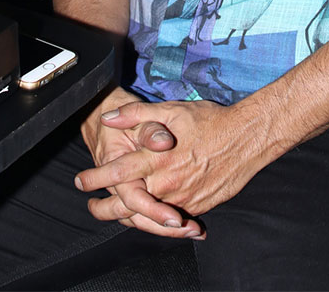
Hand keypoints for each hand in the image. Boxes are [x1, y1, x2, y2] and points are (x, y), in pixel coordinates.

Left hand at [75, 98, 264, 228]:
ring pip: (148, 215)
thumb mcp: (172, 110)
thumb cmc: (211, 121)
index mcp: (158, 159)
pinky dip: (156, 218)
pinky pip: (171, 218)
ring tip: (114, 213)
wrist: (247, 138)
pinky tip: (149, 214)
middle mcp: (168, 183)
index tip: (81, 181)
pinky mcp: (196, 206)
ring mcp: (182, 198)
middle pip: (127, 203)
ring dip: (128, 215)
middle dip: (105, 208)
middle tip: (92, 207)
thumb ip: (136, 114)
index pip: (117, 172)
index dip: (96, 178)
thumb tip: (109, 117)